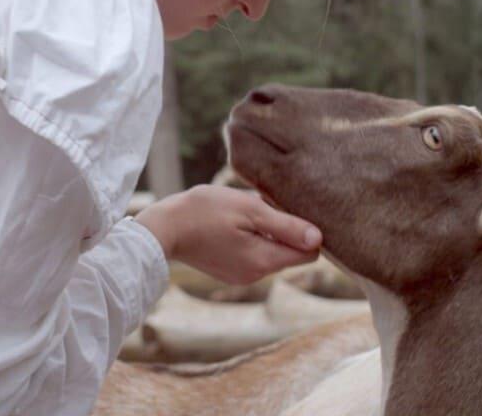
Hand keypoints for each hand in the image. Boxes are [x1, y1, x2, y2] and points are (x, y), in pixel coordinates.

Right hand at [135, 184, 321, 284]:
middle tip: (264, 204)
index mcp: (265, 261)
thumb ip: (286, 226)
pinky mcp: (229, 271)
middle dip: (285, 229)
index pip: (309, 253)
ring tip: (244, 212)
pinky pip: (254, 254)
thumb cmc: (205, 212)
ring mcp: (242, 276)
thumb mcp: (250, 210)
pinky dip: (251, 237)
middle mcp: (257, 275)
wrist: (163, 228)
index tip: (293, 209)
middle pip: (291, 253)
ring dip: (267, 231)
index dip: (308, 230)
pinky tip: (232, 222)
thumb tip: (319, 239)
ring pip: (272, 252)